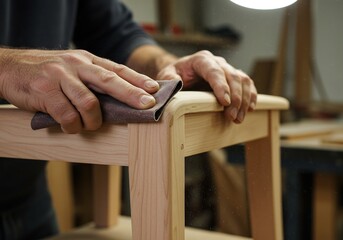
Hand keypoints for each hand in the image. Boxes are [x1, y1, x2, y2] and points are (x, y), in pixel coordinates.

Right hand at [0, 48, 158, 132]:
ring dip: (94, 121)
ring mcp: (60, 77)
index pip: (117, 69)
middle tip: (147, 105)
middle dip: (132, 95)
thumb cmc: (49, 73)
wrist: (10, 67)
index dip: (138, 80)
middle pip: (110, 81)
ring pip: (89, 103)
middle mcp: (77, 65)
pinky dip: (72, 126)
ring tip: (91, 126)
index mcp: (87, 60)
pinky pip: (67, 115)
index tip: (155, 90)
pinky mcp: (45, 91)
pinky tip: (70, 126)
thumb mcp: (74, 69)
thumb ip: (95, 80)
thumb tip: (123, 98)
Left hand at [156, 50, 256, 122]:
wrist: (180, 71)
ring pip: (243, 80)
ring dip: (244, 100)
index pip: (214, 71)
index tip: (225, 102)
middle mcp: (217, 62)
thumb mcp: (166, 75)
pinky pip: (247, 84)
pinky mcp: (233, 78)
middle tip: (232, 116)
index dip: (221, 86)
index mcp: (201, 59)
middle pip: (232, 76)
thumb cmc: (174, 74)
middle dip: (235, 97)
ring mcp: (227, 69)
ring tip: (239, 118)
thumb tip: (177, 85)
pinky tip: (250, 108)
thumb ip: (170, 80)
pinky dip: (251, 96)